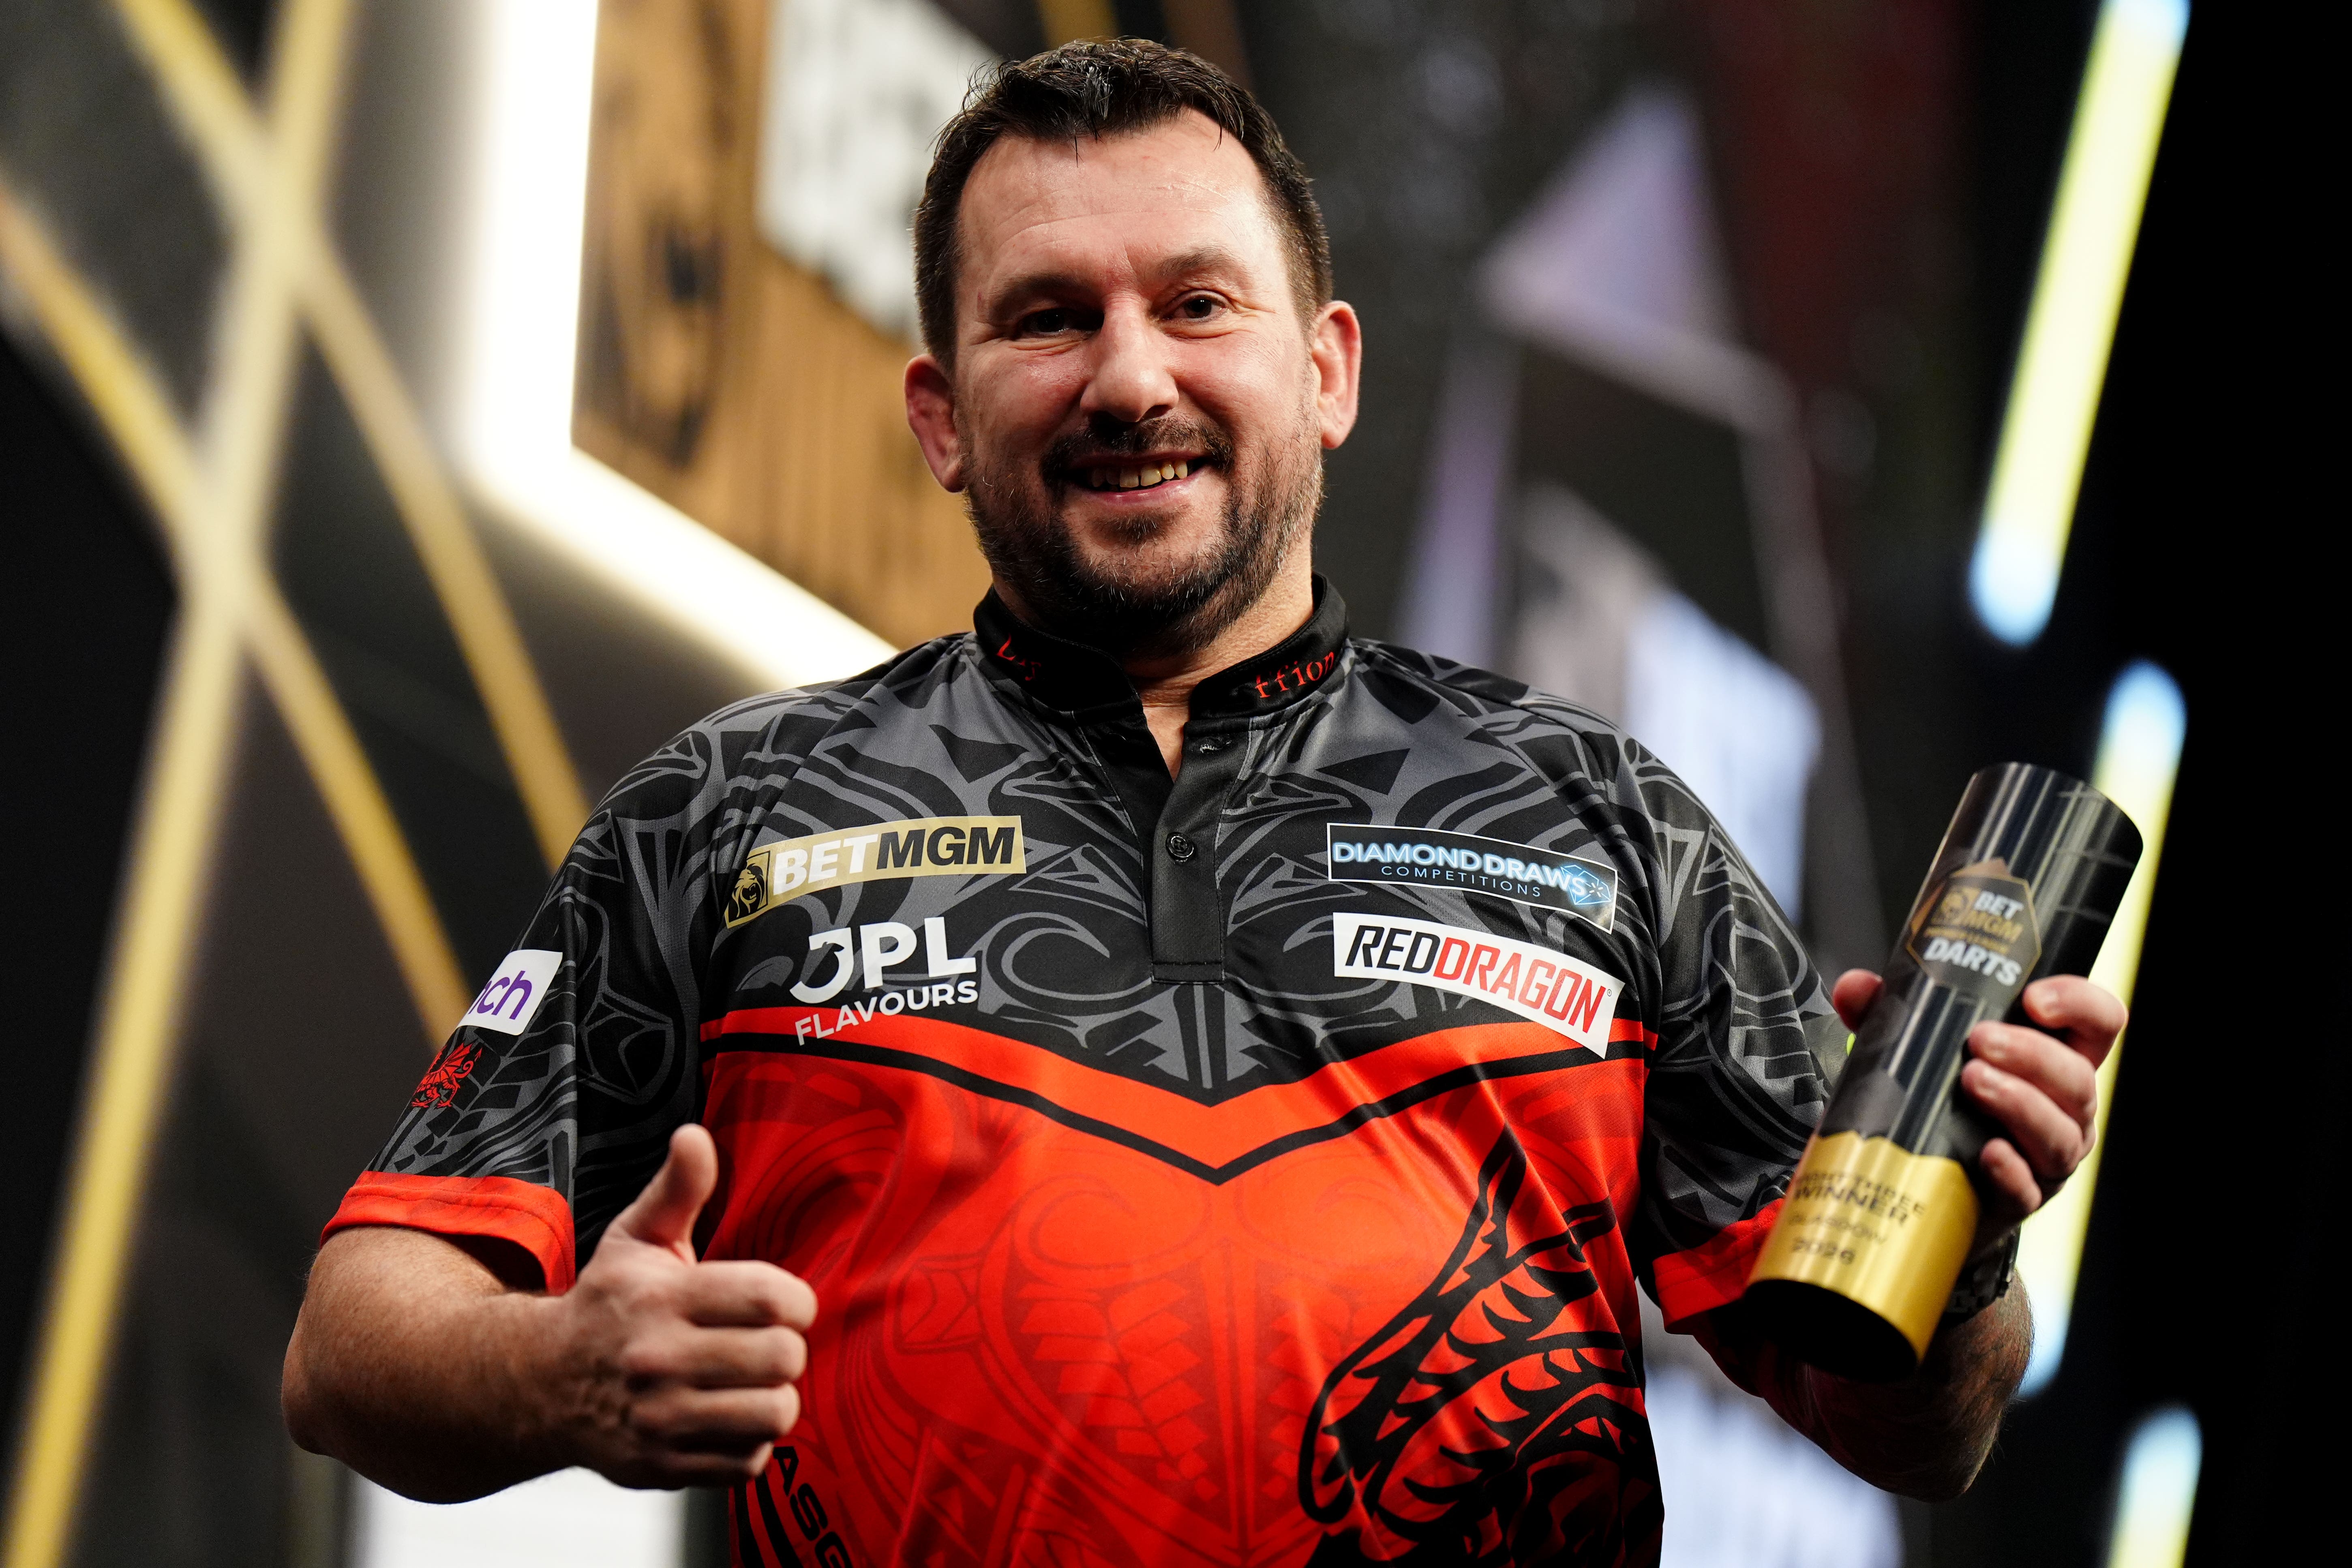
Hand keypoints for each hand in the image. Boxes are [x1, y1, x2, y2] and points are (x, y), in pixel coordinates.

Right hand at [551, 1124, 816, 1486]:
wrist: (540, 1385)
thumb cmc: (605, 1305)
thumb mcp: (636, 1238)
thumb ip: (677, 1189)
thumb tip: (696, 1135)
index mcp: (662, 1299)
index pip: (770, 1298)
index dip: (797, 1300)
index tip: (785, 1304)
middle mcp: (658, 1361)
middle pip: (783, 1358)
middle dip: (788, 1348)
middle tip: (766, 1344)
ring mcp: (660, 1420)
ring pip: (774, 1414)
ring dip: (775, 1398)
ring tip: (751, 1383)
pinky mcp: (662, 1467)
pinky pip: (748, 1462)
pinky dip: (749, 1443)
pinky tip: (726, 1418)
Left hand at [1831, 971, 2126, 1256]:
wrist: (1925, 1187)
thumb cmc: (1939, 1105)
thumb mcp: (1920, 1052)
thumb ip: (1891, 1014)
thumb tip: (1854, 987)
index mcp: (2052, 1060)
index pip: (2096, 1023)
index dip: (2079, 1004)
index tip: (2034, 997)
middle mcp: (2064, 1109)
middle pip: (2078, 1077)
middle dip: (2033, 1054)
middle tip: (1980, 1040)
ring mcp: (2048, 1158)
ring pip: (2060, 1132)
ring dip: (2020, 1103)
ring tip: (1974, 1081)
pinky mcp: (2020, 1200)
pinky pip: (2027, 1189)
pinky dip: (2010, 1170)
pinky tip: (1987, 1153)